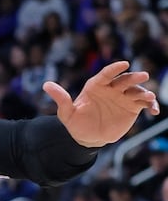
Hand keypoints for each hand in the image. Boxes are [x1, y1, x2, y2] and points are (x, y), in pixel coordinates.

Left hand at [43, 60, 158, 147]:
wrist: (88, 137)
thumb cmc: (76, 123)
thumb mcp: (66, 113)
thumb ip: (61, 99)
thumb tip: (45, 85)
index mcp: (96, 86)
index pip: (106, 74)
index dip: (114, 68)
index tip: (124, 63)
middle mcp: (112, 89)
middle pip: (125, 80)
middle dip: (133, 77)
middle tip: (142, 75)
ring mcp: (124, 97)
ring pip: (137, 91)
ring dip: (144, 93)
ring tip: (148, 97)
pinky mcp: (133, 107)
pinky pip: (145, 104)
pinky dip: (151, 105)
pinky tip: (155, 111)